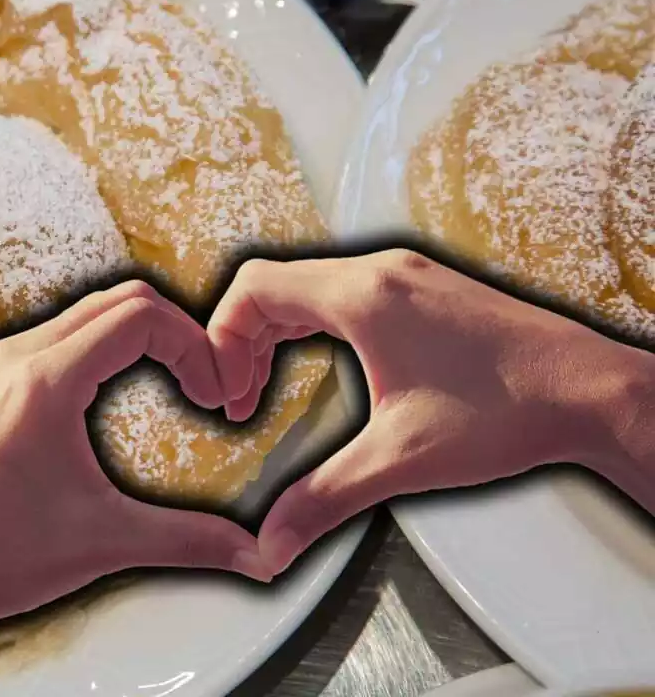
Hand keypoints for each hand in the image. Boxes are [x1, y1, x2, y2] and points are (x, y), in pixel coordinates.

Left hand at [0, 281, 268, 696]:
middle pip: (121, 301)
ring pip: (90, 313)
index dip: (196, 346)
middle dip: (178, 334)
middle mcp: (17, 359)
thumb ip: (192, 541)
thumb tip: (258, 555)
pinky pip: (63, 336)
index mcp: (44, 381)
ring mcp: (0, 368)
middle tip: (208, 384)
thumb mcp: (108, 542)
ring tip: (178, 384)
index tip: (217, 392)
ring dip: (143, 335)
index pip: (142, 316)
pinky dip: (108, 346)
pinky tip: (127, 389)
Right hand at [207, 249, 654, 576]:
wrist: (593, 393)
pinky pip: (344, 292)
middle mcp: (381, 271)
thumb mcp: (399, 460)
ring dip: (275, 333)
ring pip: (309, 286)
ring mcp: (407, 275)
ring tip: (265, 388)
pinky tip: (319, 368)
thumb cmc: (510, 409)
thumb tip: (272, 542)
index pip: (254, 288)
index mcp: (363, 296)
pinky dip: (312, 326)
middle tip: (238, 398)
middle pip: (274, 285)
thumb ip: (323, 499)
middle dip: (241, 341)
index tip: (221, 389)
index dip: (219, 337)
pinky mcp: (426, 290)